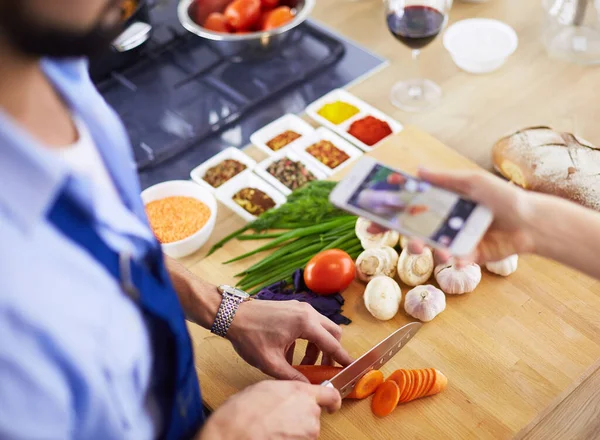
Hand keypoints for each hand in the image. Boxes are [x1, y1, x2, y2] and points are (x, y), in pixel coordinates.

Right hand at [199, 380, 340, 439]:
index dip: (332, 400)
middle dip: (302, 415)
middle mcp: (310, 412)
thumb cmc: (243, 411)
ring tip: (273, 426)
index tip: (331, 405)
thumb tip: (291, 394)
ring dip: (295, 429)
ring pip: (307, 430)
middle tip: (281, 415)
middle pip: (315, 414)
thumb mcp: (267, 387)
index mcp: (301, 392)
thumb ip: (288, 389)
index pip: (331, 395)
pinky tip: (274, 435)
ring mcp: (307, 433)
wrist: (234, 434)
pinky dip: (289, 438)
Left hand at [227, 300, 353, 381]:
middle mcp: (307, 312)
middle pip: (332, 332)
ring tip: (303, 364)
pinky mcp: (292, 307)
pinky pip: (309, 324)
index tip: (352, 367)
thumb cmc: (249, 336)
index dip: (343, 358)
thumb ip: (292, 376)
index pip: (332, 343)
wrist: (232, 315)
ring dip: (318, 346)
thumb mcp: (270, 362)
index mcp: (305, 323)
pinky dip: (307, 338)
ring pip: (321, 327)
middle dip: (332, 352)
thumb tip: (307, 386)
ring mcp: (300, 307)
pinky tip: (291, 353)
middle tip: (324, 369)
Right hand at [407, 168, 535, 263]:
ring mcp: (457, 240)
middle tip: (412, 242)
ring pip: (434, 249)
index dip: (395, 213)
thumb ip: (445, 179)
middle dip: (409, 238)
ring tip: (443, 253)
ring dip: (433, 252)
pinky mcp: (470, 256)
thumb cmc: (504, 196)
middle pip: (418, 231)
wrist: (532, 222)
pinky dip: (455, 260)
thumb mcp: (473, 181)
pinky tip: (460, 258)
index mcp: (445, 203)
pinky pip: (456, 260)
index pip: (413, 208)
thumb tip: (418, 170)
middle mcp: (448, 222)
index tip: (377, 218)